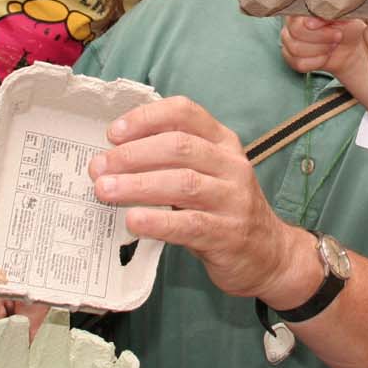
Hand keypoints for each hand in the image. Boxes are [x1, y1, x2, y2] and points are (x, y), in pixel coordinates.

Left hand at [90, 97, 309, 306]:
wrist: (269, 254)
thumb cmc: (224, 210)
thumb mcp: (208, 174)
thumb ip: (173, 161)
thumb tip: (114, 156)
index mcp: (223, 142)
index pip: (185, 113)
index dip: (146, 118)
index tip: (114, 133)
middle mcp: (231, 165)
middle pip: (179, 147)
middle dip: (132, 155)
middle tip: (99, 167)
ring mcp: (233, 199)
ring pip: (183, 183)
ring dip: (138, 185)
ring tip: (105, 191)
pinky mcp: (228, 234)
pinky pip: (190, 224)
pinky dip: (158, 221)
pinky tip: (133, 221)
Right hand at [280, 16, 367, 78]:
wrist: (351, 47)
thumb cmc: (347, 27)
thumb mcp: (344, 16)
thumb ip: (329, 12)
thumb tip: (316, 18)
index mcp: (302, 7)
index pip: (297, 16)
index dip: (313, 23)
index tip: (329, 24)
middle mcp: (291, 22)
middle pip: (295, 32)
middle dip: (321, 37)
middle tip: (337, 35)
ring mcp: (288, 40)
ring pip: (296, 49)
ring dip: (320, 49)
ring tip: (333, 44)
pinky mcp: (291, 57)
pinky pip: (299, 63)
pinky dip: (316, 62)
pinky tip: (325, 56)